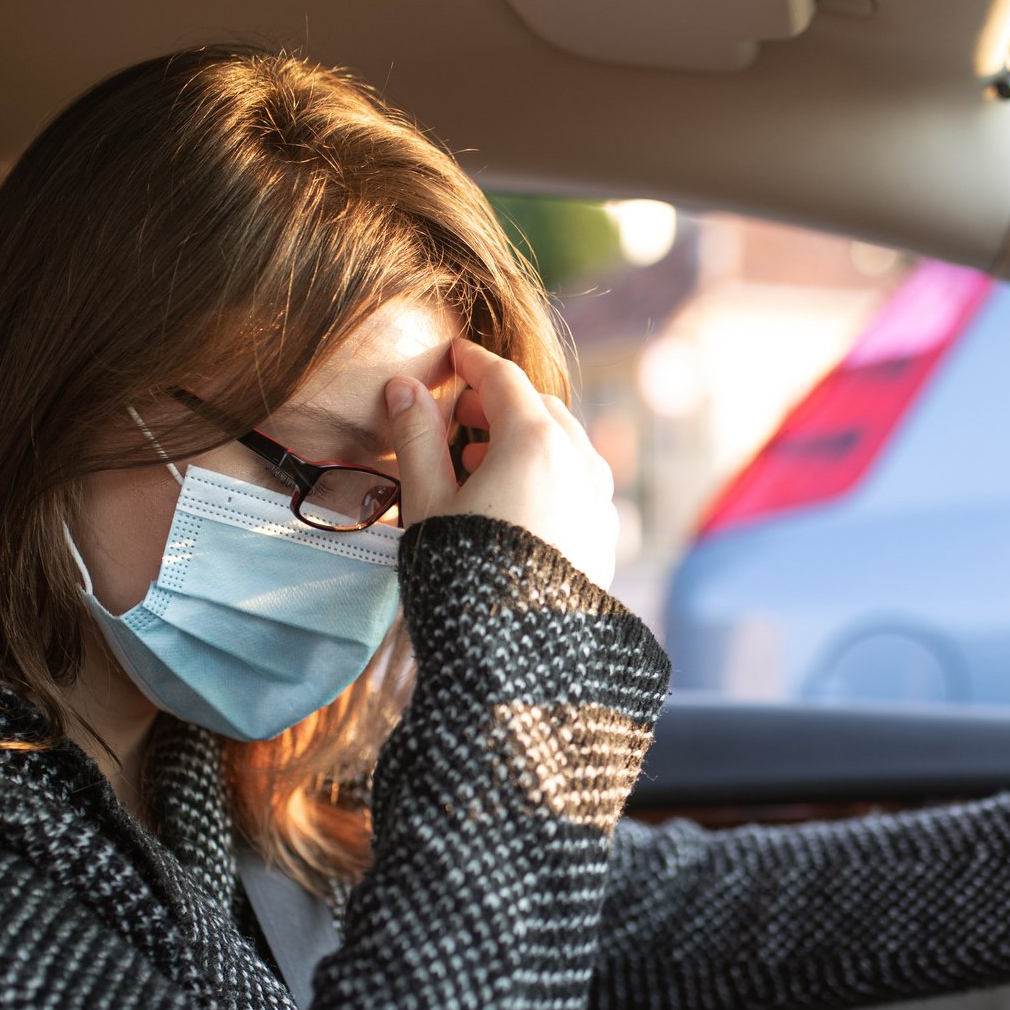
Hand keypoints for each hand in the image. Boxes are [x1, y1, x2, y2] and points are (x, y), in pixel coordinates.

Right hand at [386, 339, 618, 588]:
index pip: (504, 379)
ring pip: (565, 445)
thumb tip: (404, 388)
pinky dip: (547, 473)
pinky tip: (514, 501)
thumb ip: (417, 438)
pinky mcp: (605, 535)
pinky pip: (578, 483)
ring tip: (479, 463)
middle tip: (460, 415)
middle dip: (499, 403)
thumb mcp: (429, 501)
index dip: (473, 363)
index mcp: (535, 442)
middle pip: (540, 408)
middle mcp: (579, 462)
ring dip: (524, 439)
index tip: (452, 357)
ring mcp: (599, 499)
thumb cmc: (466, 574)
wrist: (520, 653)